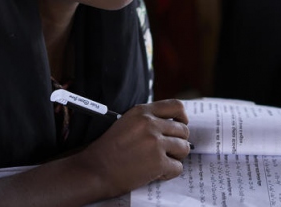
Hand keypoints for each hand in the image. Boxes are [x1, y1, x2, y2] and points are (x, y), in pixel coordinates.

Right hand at [75, 99, 189, 196]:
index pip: (176, 106)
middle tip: (168, 150)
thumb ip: (147, 120)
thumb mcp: (126, 122)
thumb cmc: (109, 149)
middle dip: (178, 142)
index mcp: (142, 112)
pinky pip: (178, 167)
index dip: (183, 117)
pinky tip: (156, 172)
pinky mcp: (158, 162)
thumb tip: (172, 124)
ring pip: (184, 148)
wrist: (96, 169)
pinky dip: (169, 173)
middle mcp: (150, 124)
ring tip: (161, 161)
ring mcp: (155, 143)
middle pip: (183, 130)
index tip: (180, 125)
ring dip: (176, 157)